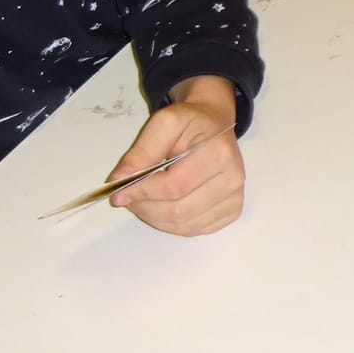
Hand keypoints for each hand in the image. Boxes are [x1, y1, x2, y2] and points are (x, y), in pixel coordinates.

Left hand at [109, 76, 244, 235]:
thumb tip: (120, 179)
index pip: (174, 186)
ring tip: (144, 200)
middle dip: (145, 208)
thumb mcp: (164, 122)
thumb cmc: (190, 122)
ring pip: (185, 226)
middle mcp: (233, 179)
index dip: (142, 192)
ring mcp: (235, 198)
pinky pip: (194, 230)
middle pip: (179, 211)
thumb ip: (142, 150)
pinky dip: (172, 224)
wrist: (214, 123)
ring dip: (155, 217)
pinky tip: (164, 206)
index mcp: (218, 153)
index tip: (118, 192)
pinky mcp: (232, 211)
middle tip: (128, 198)